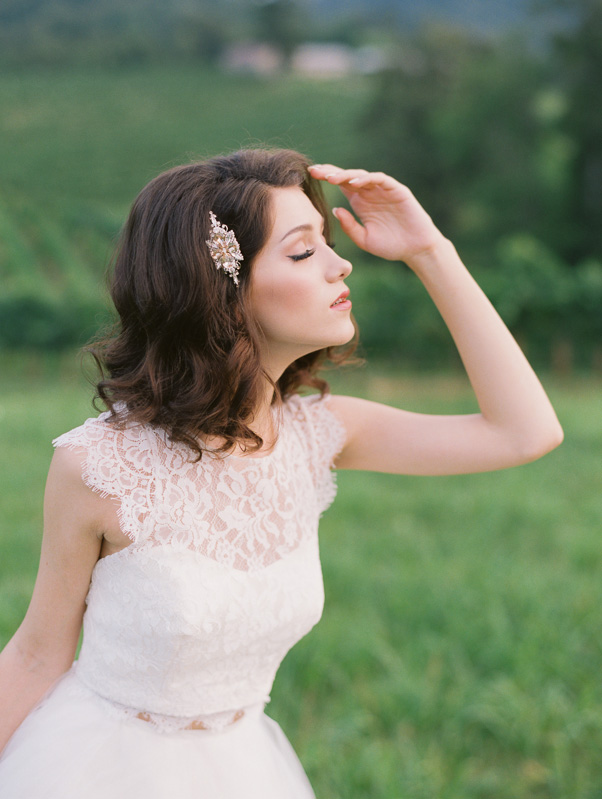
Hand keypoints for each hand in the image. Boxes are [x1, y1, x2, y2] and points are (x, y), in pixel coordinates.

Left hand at [308, 164, 445, 265]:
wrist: (415, 250)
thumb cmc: (391, 246)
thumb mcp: (364, 240)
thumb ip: (349, 226)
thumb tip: (335, 209)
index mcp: (361, 203)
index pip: (341, 185)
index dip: (327, 178)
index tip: (310, 175)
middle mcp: (370, 193)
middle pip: (348, 177)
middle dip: (331, 172)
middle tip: (315, 171)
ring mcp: (384, 190)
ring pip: (362, 176)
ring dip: (346, 175)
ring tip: (330, 178)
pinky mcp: (397, 190)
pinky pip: (380, 180)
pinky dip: (367, 179)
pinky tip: (354, 184)